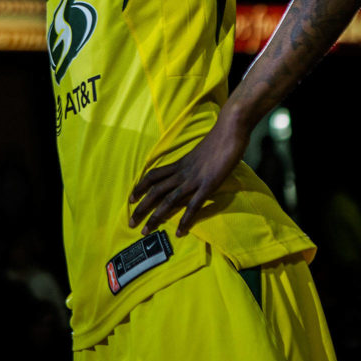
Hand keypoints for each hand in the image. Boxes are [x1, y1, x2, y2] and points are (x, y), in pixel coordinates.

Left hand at [128, 119, 247, 236]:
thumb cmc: (218, 139)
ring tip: (146, 231)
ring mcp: (194, 179)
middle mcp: (182, 172)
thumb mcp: (200, 153)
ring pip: (169, 200)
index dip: (140, 187)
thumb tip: (191, 170)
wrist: (230, 128)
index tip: (130, 199)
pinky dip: (185, 219)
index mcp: (180, 164)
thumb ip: (193, 163)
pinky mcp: (209, 184)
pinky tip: (179, 232)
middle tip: (131, 224)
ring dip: (156, 217)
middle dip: (141, 208)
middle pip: (155, 191)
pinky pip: (194, 204)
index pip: (153, 175)